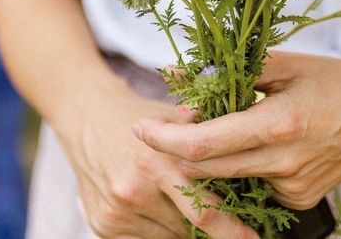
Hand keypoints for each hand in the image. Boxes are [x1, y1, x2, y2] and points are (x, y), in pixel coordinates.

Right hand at [54, 72, 259, 238]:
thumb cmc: (140, 114)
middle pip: (188, 230)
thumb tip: (247, 153)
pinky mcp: (103, 226)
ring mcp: (118, 212)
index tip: (253, 235)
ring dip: (186, 229)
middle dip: (215, 234)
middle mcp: (135, 191)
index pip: (204, 209)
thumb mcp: (175, 116)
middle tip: (242, 236)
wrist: (86, 114)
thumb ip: (207, 137)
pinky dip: (162, 230)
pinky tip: (166, 210)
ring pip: (169, 237)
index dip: (232, 228)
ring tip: (193, 209)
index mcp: (157, 163)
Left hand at [133, 51, 340, 209]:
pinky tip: (255, 146)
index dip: (163, 139)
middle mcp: (284, 164)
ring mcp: (294, 187)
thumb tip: (176, 72)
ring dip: (210, 162)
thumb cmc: (334, 79)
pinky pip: (255, 188)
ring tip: (217, 131)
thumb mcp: (284, 65)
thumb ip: (228, 70)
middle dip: (177, 154)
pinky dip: (243, 170)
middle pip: (206, 172)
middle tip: (163, 130)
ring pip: (229, 182)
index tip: (139, 128)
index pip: (202, 144)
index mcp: (278, 124)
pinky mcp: (302, 200)